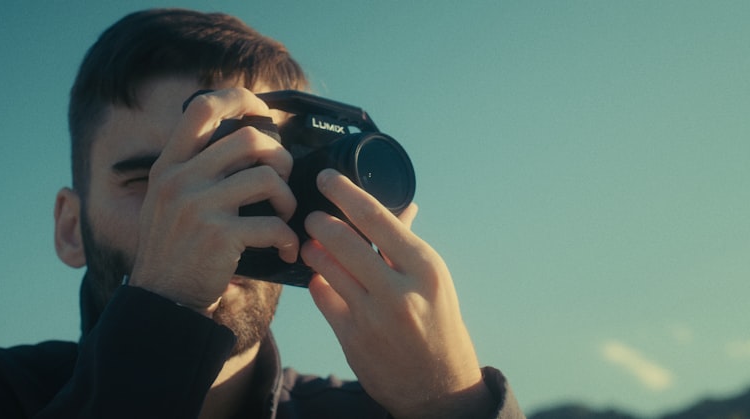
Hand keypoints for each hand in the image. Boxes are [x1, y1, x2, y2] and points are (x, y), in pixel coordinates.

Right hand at [128, 87, 298, 312]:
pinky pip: (273, 224)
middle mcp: (179, 180)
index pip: (202, 108)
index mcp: (168, 165)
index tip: (262, 112)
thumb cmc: (175, 251)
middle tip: (282, 180)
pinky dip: (288, 238)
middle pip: (249, 139)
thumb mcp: (168, 201)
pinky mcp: (218, 236)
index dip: (239, 99)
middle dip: (279, 157)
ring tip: (284, 217)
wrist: (161, 301)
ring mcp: (197, 206)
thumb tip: (247, 142)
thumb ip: (195, 170)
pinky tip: (284, 249)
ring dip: (287, 198)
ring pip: (268, 177)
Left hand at [301, 169, 491, 417]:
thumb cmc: (437, 324)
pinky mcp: (352, 337)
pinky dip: (317, 282)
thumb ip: (408, 244)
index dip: (344, 192)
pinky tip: (322, 279)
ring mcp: (373, 315)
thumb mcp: (433, 280)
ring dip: (313, 250)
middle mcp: (399, 289)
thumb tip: (402, 207)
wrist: (439, 388)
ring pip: (325, 266)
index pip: (376, 217)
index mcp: (425, 266)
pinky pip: (321, 295)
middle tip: (311, 217)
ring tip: (312, 245)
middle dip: (318, 221)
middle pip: (342, 238)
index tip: (326, 179)